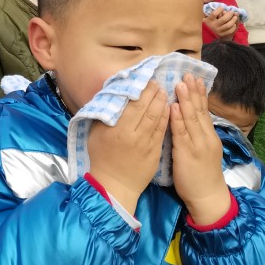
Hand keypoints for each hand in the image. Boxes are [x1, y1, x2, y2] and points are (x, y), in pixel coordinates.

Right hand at [88, 80, 169, 214]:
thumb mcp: (95, 134)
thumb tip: (112, 96)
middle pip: (146, 109)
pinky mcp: (155, 152)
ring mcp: (146, 144)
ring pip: (157, 118)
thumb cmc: (101, 157)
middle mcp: (132, 134)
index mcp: (116, 129)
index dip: (142, 91)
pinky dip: (166, 118)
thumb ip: (104, 115)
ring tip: (164, 92)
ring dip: (162, 103)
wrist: (114, 184)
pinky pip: (162, 131)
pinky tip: (169, 109)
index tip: (147, 80)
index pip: (133, 104)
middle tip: (158, 82)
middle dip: (154, 93)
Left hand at [170, 74, 230, 225]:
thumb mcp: (201, 150)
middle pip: (198, 111)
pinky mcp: (187, 154)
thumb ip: (194, 134)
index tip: (194, 78)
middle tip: (187, 74)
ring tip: (180, 84)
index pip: (203, 111)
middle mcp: (205, 137)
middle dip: (193, 92)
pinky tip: (172, 107)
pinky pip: (181, 133)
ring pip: (191, 119)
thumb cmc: (200, 175)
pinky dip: (177, 119)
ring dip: (185, 100)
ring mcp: (197, 145)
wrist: (207, 197)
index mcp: (208, 136)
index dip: (199, 94)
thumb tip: (184, 116)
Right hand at [204, 8, 237, 41]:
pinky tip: (234, 24)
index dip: (219, 9)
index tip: (222, 7)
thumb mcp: (203, 18)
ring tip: (235, 17)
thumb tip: (207, 6)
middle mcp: (214, 26)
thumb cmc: (204, 25)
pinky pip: (229, 31)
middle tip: (232, 11)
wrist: (204, 36)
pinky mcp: (222, 35)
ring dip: (233, 20)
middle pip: (224, 19)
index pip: (214, 14)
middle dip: (229, 14)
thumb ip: (205, 13)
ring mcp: (218, 31)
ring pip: (228, 25)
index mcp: (209, 20)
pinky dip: (233, 27)